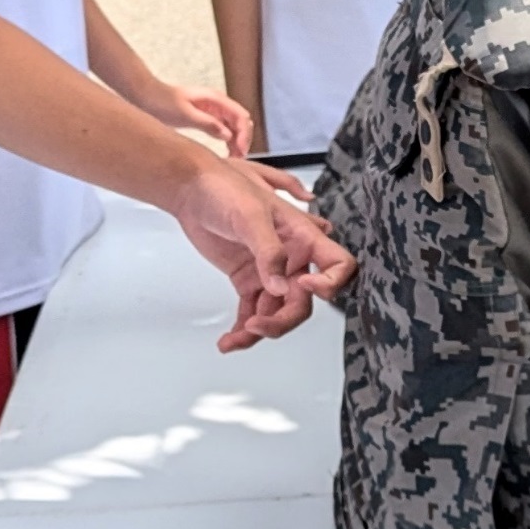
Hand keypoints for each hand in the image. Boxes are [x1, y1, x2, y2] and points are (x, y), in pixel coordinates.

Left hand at [139, 80, 253, 158]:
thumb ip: (208, 124)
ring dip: (237, 141)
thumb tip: (228, 135)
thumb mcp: (185, 115)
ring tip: (235, 159)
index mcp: (215, 99)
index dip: (244, 134)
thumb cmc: (163, 102)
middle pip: (241, 121)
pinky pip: (224, 130)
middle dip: (243, 139)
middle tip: (239, 158)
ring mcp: (213, 110)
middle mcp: (217, 103)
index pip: (241, 116)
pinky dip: (228, 141)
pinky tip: (227, 152)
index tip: (240, 151)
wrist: (147, 96)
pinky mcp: (206, 117)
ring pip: (234, 127)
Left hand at [171, 161, 356, 349]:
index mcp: (303, 237)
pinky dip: (242, 329)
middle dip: (282, 319)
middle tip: (257, 326)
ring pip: (276, 312)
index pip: (338, 265)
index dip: (330, 283)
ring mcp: (269, 271)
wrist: (191, 189)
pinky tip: (228, 340)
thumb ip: (268, 252)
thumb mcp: (250, 216)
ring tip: (233, 339)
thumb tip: (280, 286)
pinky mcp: (247, 280)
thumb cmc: (226, 188)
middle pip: (302, 300)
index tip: (303, 286)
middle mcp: (292, 258)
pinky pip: (251, 311)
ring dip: (259, 330)